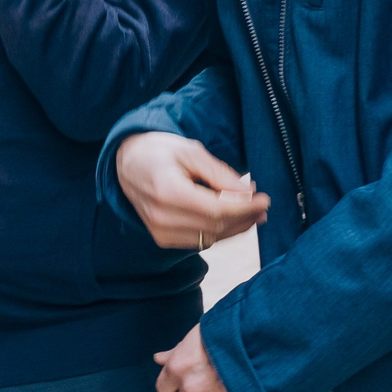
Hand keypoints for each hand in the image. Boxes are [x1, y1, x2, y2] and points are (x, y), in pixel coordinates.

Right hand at [113, 132, 269, 250]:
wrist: (127, 163)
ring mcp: (160, 231)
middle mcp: (161, 217)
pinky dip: (220, 232)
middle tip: (263, 206)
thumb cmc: (160, 152)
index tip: (265, 199)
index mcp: (167, 192)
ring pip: (210, 237)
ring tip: (254, 214)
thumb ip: (219, 173)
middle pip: (215, 226)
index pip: (216, 210)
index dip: (245, 208)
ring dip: (236, 227)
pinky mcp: (162, 238)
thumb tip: (247, 193)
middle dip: (244, 218)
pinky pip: (200, 241)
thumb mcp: (190, 151)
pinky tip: (233, 220)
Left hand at [154, 328, 245, 391]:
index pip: (163, 391)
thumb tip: (158, 359)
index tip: (185, 380)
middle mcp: (192, 387)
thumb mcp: (196, 335)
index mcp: (178, 367)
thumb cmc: (226, 330)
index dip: (175, 386)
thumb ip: (176, 352)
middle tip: (204, 389)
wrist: (260, 333)